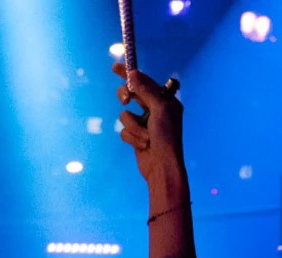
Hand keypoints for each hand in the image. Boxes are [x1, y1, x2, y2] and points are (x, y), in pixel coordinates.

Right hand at [115, 64, 186, 193]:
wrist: (161, 166)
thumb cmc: (166, 136)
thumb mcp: (159, 109)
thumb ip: (145, 90)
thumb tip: (133, 73)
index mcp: (164, 99)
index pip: (144, 81)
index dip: (129, 74)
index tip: (115, 67)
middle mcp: (154, 109)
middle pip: (131, 95)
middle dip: (128, 99)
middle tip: (126, 101)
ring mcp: (144, 123)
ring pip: (125, 116)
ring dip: (134, 127)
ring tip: (146, 137)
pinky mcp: (135, 137)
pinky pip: (124, 131)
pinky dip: (132, 138)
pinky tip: (142, 145)